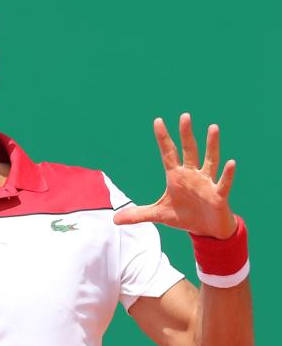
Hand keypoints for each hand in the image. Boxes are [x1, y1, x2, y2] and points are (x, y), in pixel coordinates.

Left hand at [114, 113, 236, 238]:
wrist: (206, 229)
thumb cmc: (184, 217)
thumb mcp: (158, 215)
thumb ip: (138, 214)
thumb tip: (115, 219)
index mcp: (176, 176)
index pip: (168, 153)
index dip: (163, 138)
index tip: (158, 121)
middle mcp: (192, 175)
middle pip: (189, 151)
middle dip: (186, 135)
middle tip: (184, 116)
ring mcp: (207, 183)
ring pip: (210, 160)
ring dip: (211, 145)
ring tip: (212, 127)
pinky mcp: (219, 195)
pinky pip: (224, 183)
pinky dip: (227, 174)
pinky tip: (231, 162)